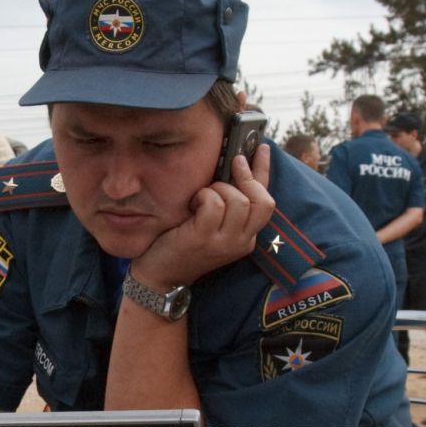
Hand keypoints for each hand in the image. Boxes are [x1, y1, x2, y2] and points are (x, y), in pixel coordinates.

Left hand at [130, 145, 275, 290]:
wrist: (159, 278)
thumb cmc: (182, 245)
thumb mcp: (211, 226)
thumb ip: (226, 205)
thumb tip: (232, 166)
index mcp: (246, 238)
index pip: (266, 202)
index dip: (264, 171)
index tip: (262, 148)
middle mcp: (241, 242)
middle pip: (262, 202)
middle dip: (248, 176)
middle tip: (234, 163)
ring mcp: (223, 243)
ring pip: (239, 200)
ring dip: (220, 188)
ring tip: (203, 195)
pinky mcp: (203, 239)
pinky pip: (214, 204)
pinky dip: (203, 196)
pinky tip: (192, 203)